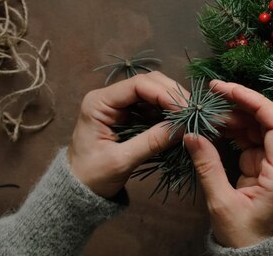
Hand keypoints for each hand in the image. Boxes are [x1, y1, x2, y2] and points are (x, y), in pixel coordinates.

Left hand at [67, 71, 185, 197]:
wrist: (79, 191)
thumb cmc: (92, 176)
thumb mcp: (121, 161)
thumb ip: (151, 142)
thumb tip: (183, 128)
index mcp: (100, 102)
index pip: (138, 84)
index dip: (165, 93)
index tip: (185, 109)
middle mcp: (111, 97)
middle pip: (149, 82)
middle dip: (173, 95)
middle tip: (193, 112)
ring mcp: (121, 105)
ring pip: (155, 91)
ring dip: (174, 102)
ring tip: (190, 117)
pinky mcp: (131, 115)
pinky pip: (155, 106)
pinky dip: (170, 112)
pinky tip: (181, 121)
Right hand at [184, 80, 272, 247]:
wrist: (253, 255)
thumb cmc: (243, 235)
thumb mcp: (222, 203)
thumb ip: (208, 166)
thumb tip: (192, 136)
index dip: (254, 101)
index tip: (228, 89)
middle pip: (268, 120)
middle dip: (241, 102)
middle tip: (213, 91)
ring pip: (259, 126)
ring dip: (235, 114)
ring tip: (210, 108)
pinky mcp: (265, 165)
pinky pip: (251, 138)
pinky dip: (234, 129)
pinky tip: (216, 123)